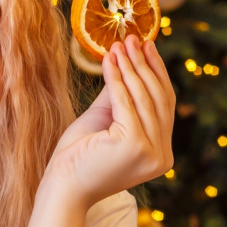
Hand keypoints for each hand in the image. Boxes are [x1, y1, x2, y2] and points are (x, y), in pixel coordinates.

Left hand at [45, 36, 174, 205]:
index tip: (147, 47)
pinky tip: (109, 61)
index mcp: (161, 155)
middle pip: (158, 99)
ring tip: (119, 45)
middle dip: (144, 65)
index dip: (157, 73)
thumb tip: (127, 58)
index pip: (164, 106)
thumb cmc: (79, 158)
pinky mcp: (134, 145)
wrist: (62, 187)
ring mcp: (151, 153)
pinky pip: (126, 102)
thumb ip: (121, 95)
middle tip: (133, 38)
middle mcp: (162, 157)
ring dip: (130, 67)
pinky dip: (117, 78)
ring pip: (143, 98)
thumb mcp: (106, 120)